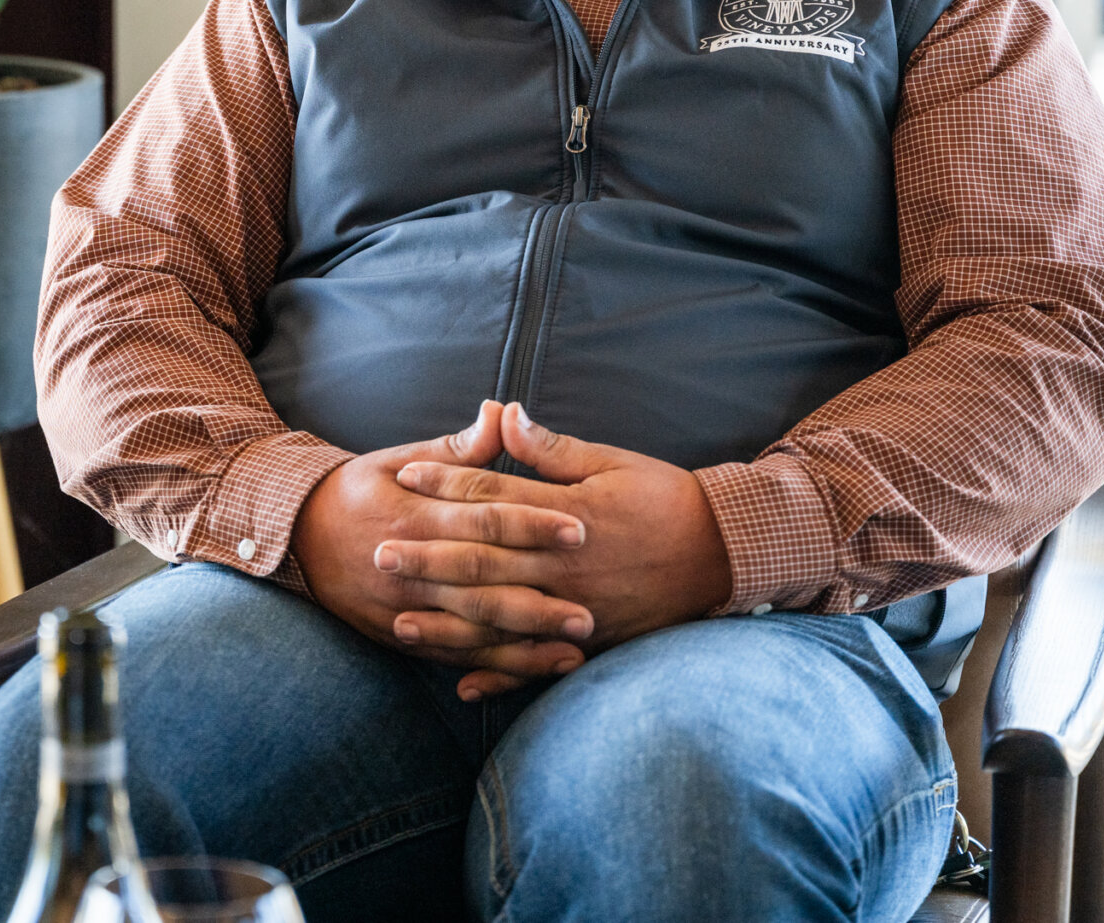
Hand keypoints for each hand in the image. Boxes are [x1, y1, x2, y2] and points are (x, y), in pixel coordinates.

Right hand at [290, 401, 594, 685]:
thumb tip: (501, 411)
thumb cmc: (357, 491)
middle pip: (484, 583)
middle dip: (539, 598)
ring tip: (577, 646)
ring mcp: (405, 607)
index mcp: (415, 515)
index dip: (533, 524)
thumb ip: (457, 449)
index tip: (580, 528)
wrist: (295, 536)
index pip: (484, 519)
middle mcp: (410, 566)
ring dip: (526, 640)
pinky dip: (496, 667)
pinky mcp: (401, 636)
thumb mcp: (398, 458)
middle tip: (592, 608)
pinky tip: (537, 666)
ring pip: (472, 628)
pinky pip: (454, 654)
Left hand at [381, 403, 732, 698]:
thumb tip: (507, 414)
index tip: (405, 477)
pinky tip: (463, 688)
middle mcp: (564, 566)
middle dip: (428, 559)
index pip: (493, 498)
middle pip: (484, 562)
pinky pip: (538, 666)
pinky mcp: (590, 642)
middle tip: (380, 555)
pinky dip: (502, 678)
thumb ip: (553, 449)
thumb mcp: (611, 462)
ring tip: (401, 624)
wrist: (723, 554)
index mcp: (565, 515)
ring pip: (501, 621)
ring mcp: (575, 609)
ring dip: (449, 625)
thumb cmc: (665, 500)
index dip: (446, 485)